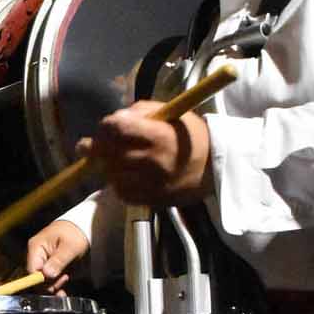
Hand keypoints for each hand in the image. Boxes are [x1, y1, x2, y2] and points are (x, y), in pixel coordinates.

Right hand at [26, 219, 88, 292]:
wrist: (83, 229)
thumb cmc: (76, 234)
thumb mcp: (70, 247)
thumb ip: (59, 260)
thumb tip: (47, 274)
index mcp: (36, 248)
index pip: (31, 271)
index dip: (42, 281)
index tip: (57, 282)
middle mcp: (36, 256)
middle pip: (36, 278)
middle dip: (50, 284)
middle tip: (65, 278)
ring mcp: (42, 262)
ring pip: (43, 282)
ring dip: (54, 285)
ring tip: (67, 277)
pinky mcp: (49, 267)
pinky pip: (49, 281)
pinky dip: (56, 285)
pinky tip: (64, 285)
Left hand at [77, 102, 211, 205]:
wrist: (214, 167)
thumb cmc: (189, 135)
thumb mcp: (168, 112)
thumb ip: (137, 113)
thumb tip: (110, 121)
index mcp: (158, 135)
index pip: (115, 129)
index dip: (104, 128)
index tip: (105, 128)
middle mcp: (153, 161)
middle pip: (108, 154)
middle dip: (99, 147)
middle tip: (99, 144)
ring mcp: (152, 184)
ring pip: (112, 175)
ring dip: (108, 166)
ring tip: (117, 159)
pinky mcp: (152, 200)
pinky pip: (122, 193)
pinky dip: (119, 183)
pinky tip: (127, 175)